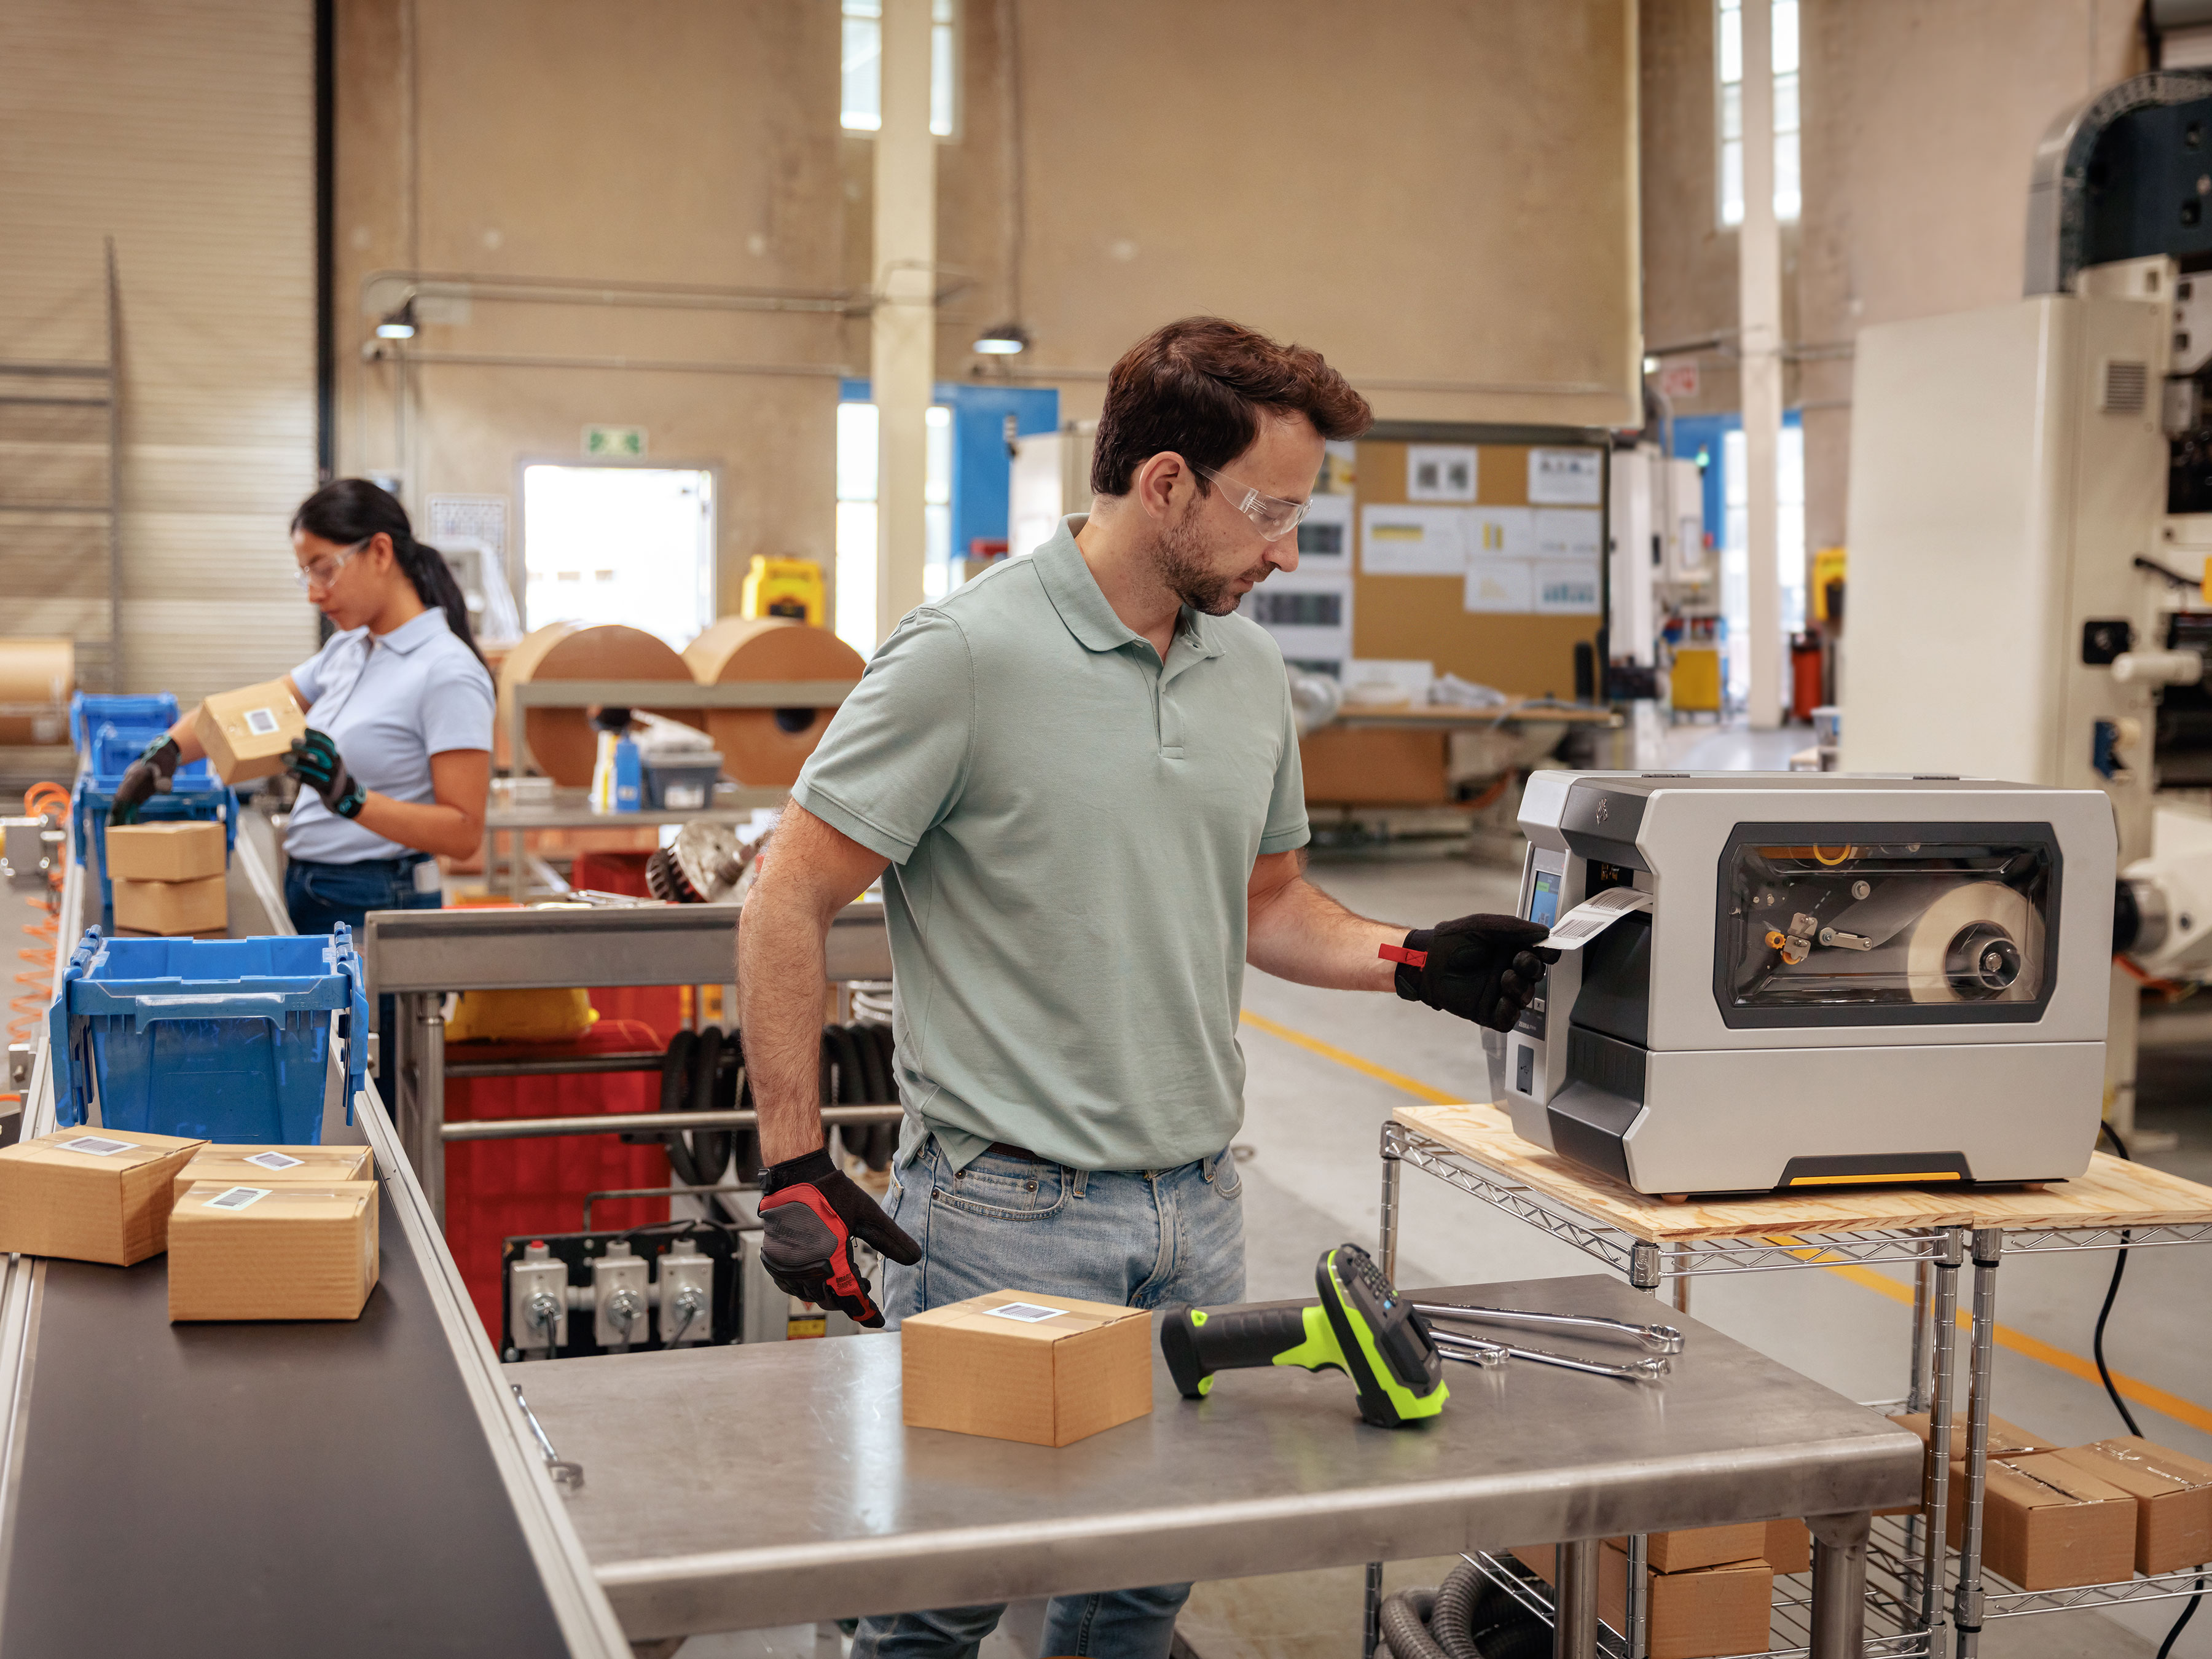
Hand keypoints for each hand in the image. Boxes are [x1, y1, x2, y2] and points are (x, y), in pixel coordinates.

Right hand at [111, 736, 179, 823]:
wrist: (161, 756)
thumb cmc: (162, 761)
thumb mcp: (165, 767)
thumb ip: (164, 778)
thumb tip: (165, 790)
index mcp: (134, 776)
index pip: (124, 790)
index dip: (120, 802)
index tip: (115, 813)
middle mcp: (129, 784)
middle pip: (120, 800)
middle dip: (115, 813)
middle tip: (110, 828)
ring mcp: (133, 790)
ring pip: (124, 805)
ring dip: (121, 818)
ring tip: (116, 832)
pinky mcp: (138, 795)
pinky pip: (132, 807)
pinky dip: (130, 816)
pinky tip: (129, 827)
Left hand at [285, 729, 366, 818]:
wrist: (344, 797)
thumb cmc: (330, 777)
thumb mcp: (330, 764)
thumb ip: (319, 755)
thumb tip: (296, 744)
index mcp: (336, 756)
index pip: (328, 742)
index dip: (317, 735)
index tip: (304, 730)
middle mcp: (336, 765)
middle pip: (323, 751)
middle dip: (308, 744)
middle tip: (293, 741)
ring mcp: (332, 777)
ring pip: (316, 766)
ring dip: (299, 761)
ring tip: (285, 757)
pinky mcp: (327, 788)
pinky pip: (311, 781)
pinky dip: (299, 776)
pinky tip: (288, 773)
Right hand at [756, 1146, 920, 1326]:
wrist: (796, 1176)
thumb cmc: (832, 1193)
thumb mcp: (868, 1215)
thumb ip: (891, 1239)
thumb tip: (915, 1258)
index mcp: (830, 1260)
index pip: (851, 1298)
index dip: (867, 1312)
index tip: (878, 1321)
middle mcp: (806, 1269)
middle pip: (831, 1300)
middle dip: (850, 1298)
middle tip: (865, 1286)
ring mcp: (787, 1267)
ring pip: (810, 1296)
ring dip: (829, 1292)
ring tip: (846, 1276)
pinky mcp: (774, 1262)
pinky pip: (791, 1287)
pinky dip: (807, 1286)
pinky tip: (820, 1275)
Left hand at [1392, 913, 1558, 1031]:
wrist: (1426, 960)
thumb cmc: (1452, 940)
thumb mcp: (1485, 925)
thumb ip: (1515, 928)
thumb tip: (1544, 932)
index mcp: (1512, 950)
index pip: (1541, 954)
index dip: (1548, 953)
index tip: (1546, 949)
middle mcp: (1509, 971)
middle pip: (1537, 975)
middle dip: (1532, 968)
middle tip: (1519, 960)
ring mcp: (1499, 992)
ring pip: (1526, 997)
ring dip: (1521, 988)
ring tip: (1505, 978)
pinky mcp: (1487, 1011)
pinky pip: (1508, 1019)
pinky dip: (1510, 1012)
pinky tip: (1502, 1000)